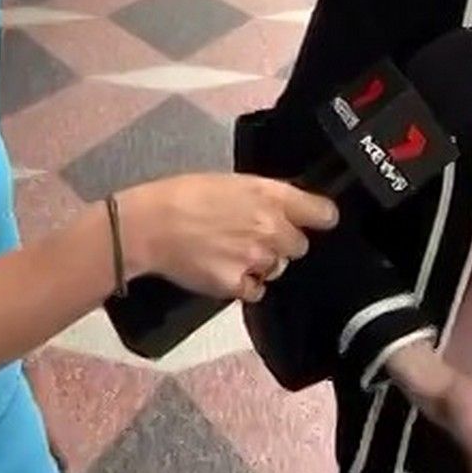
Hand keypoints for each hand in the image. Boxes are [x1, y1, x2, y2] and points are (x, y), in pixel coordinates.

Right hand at [118, 175, 337, 301]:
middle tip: (254, 236)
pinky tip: (223, 269)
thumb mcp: (232, 182)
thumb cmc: (183, 195)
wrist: (149, 225)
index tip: (318, 221)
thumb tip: (285, 208)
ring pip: (277, 268)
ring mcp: (256, 258)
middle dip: (282, 243)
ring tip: (231, 251)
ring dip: (262, 264)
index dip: (321, 218)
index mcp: (271, 195)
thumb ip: (265, 196)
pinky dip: (244, 284)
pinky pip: (256, 290)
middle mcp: (271, 227)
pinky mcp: (238, 284)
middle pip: (299, 246)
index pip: (322, 212)